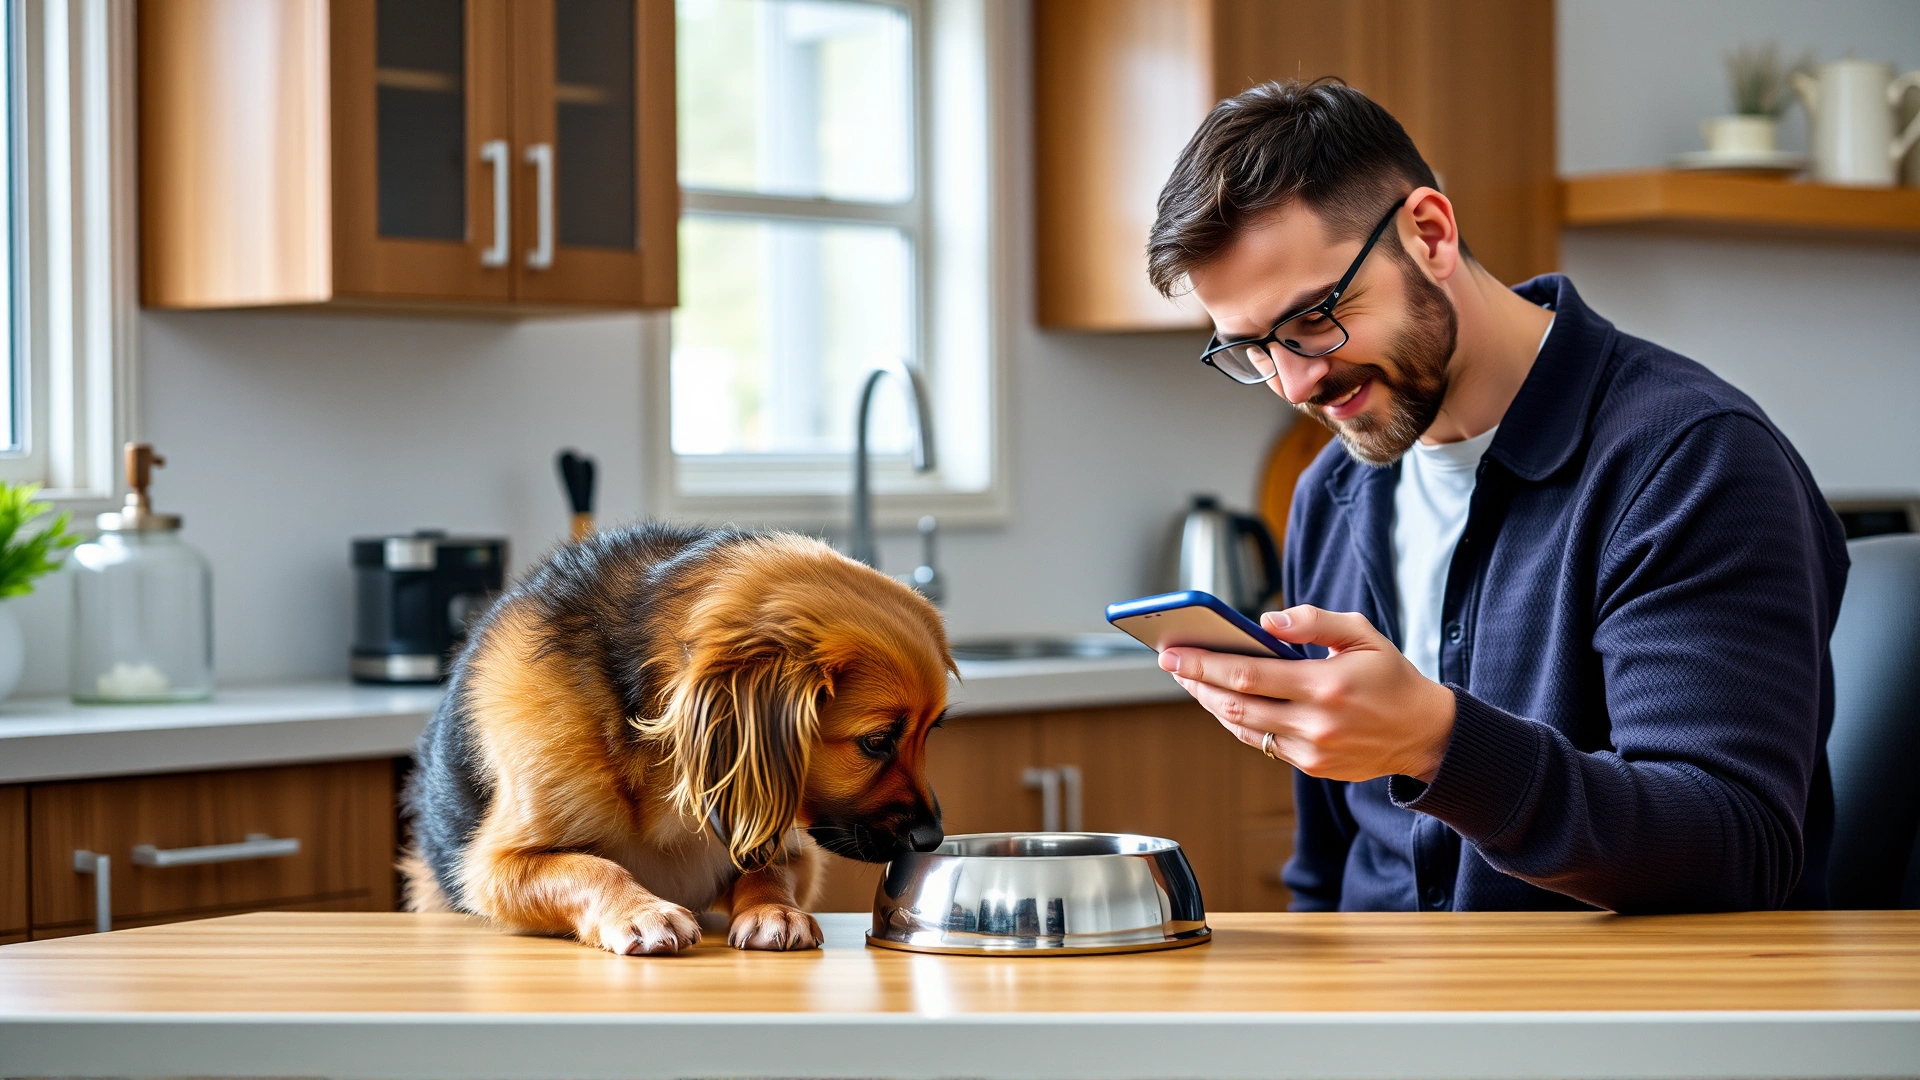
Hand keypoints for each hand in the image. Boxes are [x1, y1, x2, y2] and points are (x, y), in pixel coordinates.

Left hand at [1158, 605, 1456, 782]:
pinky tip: (1223, 701)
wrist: (1425, 734)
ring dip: (1211, 703)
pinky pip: (1261, 743)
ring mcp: (1311, 750)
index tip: (1174, 652)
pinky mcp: (1310, 766)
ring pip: (1243, 727)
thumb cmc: (1391, 677)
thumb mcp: (1361, 634)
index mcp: (1326, 685)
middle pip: (1235, 704)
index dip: (1204, 664)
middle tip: (1171, 663)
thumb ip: (1313, 621)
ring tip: (1191, 680)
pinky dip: (1237, 721)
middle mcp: (1315, 723)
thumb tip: (1266, 619)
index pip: (1248, 674)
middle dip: (1197, 682)